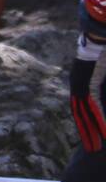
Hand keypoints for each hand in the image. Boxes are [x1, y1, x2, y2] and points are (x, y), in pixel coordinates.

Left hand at [74, 10, 105, 150]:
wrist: (100, 32)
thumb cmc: (105, 48)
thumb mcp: (105, 71)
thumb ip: (104, 82)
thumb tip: (104, 87)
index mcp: (85, 81)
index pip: (86, 107)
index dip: (90, 122)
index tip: (93, 137)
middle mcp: (79, 84)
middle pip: (81, 113)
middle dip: (86, 132)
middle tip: (91, 149)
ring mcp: (79, 83)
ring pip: (83, 113)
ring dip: (90, 131)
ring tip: (95, 148)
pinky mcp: (84, 81)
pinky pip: (90, 105)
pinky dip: (97, 120)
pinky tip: (103, 134)